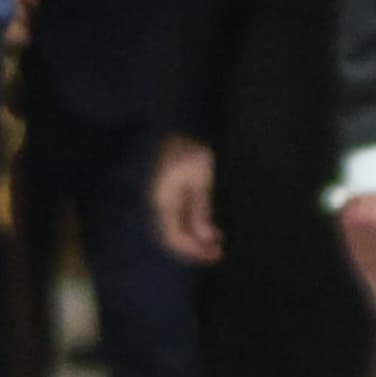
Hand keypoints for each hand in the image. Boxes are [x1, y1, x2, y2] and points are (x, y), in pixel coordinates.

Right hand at [151, 135, 223, 265]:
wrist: (174, 122)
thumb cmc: (188, 148)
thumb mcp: (200, 178)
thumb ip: (201, 209)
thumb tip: (205, 237)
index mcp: (163, 201)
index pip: (174, 237)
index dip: (194, 251)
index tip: (216, 254)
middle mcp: (157, 204)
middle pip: (172, 236)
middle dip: (195, 247)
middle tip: (218, 252)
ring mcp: (160, 198)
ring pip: (174, 227)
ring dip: (194, 237)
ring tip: (216, 241)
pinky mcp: (165, 192)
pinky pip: (175, 216)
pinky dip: (191, 225)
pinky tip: (207, 226)